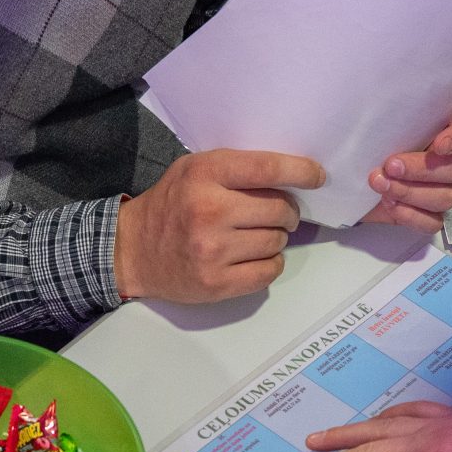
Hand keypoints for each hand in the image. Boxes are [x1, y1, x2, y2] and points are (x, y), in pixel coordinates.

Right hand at [115, 149, 322, 304]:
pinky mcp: (217, 283)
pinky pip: (269, 271)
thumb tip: (292, 176)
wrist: (134, 250)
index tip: (317, 176)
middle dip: (287, 211)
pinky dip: (270, 264)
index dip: (300, 171)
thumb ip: (236, 169)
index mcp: (204, 174)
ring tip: (253, 236)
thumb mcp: (194, 169)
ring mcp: (213, 251)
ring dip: (275, 238)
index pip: (267, 169)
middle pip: (280, 209)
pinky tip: (252, 257)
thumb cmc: (172, 203)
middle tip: (277, 213)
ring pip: (277, 242)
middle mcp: (209, 211)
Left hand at [361, 102, 451, 232]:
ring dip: (411, 192)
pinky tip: (389, 204)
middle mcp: (451, 156)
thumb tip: (381, 96)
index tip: (439, 144)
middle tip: (391, 165)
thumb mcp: (373, 114)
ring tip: (380, 185)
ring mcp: (442, 187)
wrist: (345, 169)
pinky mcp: (427, 213)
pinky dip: (410, 215)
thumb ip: (385, 108)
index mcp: (446, 122)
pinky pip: (433, 222)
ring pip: (447, 196)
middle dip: (424, 169)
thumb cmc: (364, 134)